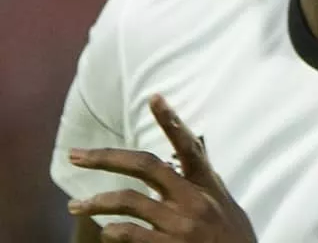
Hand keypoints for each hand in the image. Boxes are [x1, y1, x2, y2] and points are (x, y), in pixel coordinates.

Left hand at [68, 94, 256, 241]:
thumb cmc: (233, 237)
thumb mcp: (224, 204)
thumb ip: (203, 182)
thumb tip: (187, 156)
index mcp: (207, 185)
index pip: (189, 146)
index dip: (172, 121)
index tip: (155, 98)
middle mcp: (193, 199)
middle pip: (145, 166)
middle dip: (106, 158)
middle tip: (76, 156)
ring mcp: (180, 224)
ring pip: (129, 201)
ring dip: (96, 202)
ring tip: (75, 206)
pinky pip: (131, 234)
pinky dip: (113, 232)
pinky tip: (106, 232)